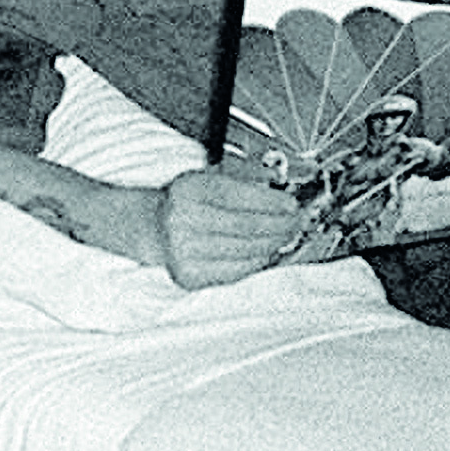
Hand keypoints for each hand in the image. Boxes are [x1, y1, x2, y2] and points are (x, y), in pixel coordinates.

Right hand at [147, 162, 316, 288]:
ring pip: (244, 250)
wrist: (152, 227)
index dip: (271, 202)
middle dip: (280, 225)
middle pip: (246, 226)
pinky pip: (235, 271)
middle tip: (297, 222)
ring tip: (287, 236)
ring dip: (274, 244)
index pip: (238, 196)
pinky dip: (258, 262)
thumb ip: (246, 175)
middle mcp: (181, 219)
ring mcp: (183, 251)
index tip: (292, 205)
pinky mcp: (189, 275)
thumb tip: (280, 181)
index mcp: (188, 189)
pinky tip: (268, 252)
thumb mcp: (210, 175)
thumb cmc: (188, 200)